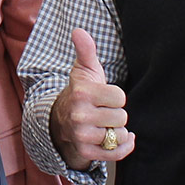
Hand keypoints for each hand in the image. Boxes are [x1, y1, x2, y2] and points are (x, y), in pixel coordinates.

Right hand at [49, 29, 132, 169]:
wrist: (62, 120)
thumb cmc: (81, 93)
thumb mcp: (84, 71)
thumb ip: (86, 50)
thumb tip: (79, 31)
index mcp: (82, 94)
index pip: (120, 97)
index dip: (116, 97)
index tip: (105, 96)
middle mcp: (80, 116)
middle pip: (122, 117)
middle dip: (116, 114)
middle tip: (103, 111)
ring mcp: (82, 136)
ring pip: (120, 135)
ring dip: (118, 131)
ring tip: (105, 124)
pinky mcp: (87, 152)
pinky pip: (116, 153)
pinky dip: (123, 147)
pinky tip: (119, 138)